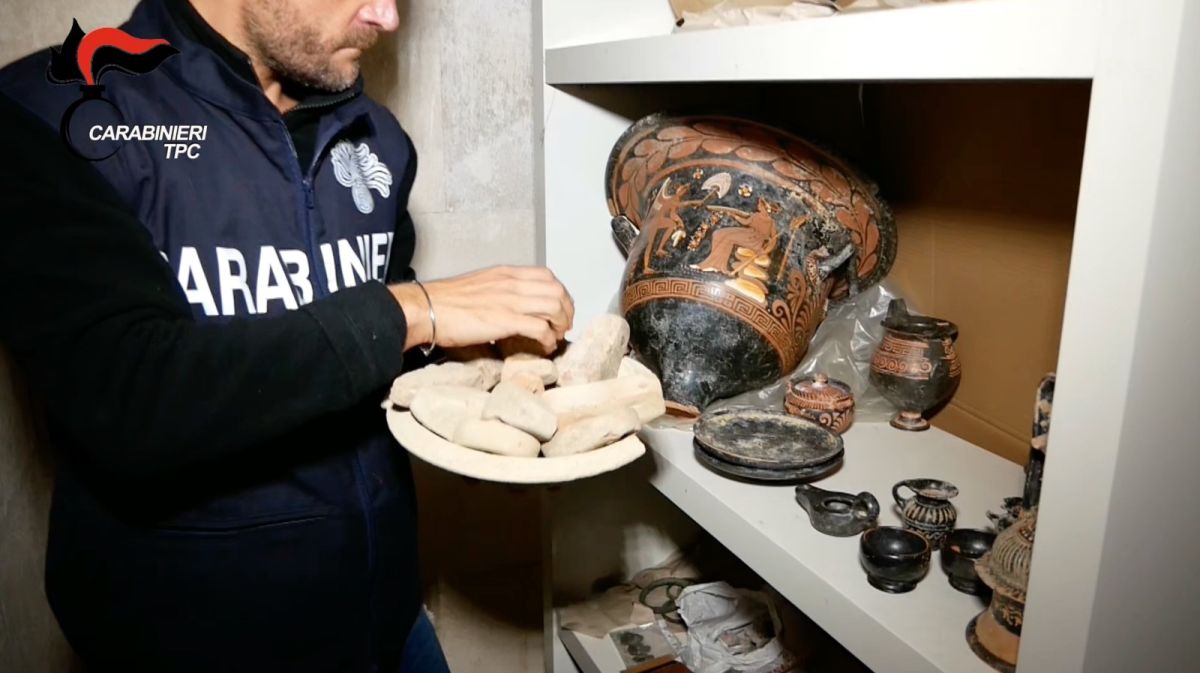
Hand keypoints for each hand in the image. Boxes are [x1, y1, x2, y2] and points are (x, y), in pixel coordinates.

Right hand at [390, 266, 573, 353]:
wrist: (427, 308)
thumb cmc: (446, 301)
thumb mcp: (480, 285)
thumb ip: (500, 291)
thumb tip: (512, 305)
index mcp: (506, 273)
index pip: (548, 276)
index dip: (560, 293)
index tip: (560, 308)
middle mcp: (512, 283)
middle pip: (557, 291)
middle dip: (567, 310)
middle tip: (563, 326)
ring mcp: (510, 301)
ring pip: (554, 307)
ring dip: (561, 325)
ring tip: (556, 337)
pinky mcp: (505, 320)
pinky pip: (540, 328)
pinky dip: (549, 339)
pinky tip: (546, 346)